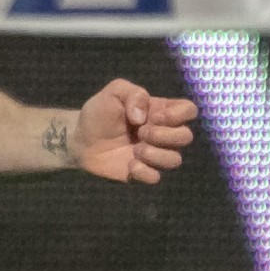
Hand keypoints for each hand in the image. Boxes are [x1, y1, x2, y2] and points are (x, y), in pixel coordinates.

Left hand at [73, 80, 197, 184]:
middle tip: (142, 132)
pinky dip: (145, 171)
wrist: (80, 139)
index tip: (156, 116)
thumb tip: (142, 117)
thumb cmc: (100, 113)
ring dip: (156, 154)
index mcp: (161, 112)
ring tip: (136, 149)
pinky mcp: (142, 172)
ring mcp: (154, 154)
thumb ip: (133, 94)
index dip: (179, 115)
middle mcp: (163, 134)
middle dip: (165, 135)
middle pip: (186, 137)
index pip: (189, 110)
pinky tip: (130, 164)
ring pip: (175, 160)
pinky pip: (156, 177)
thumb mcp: (114, 92)